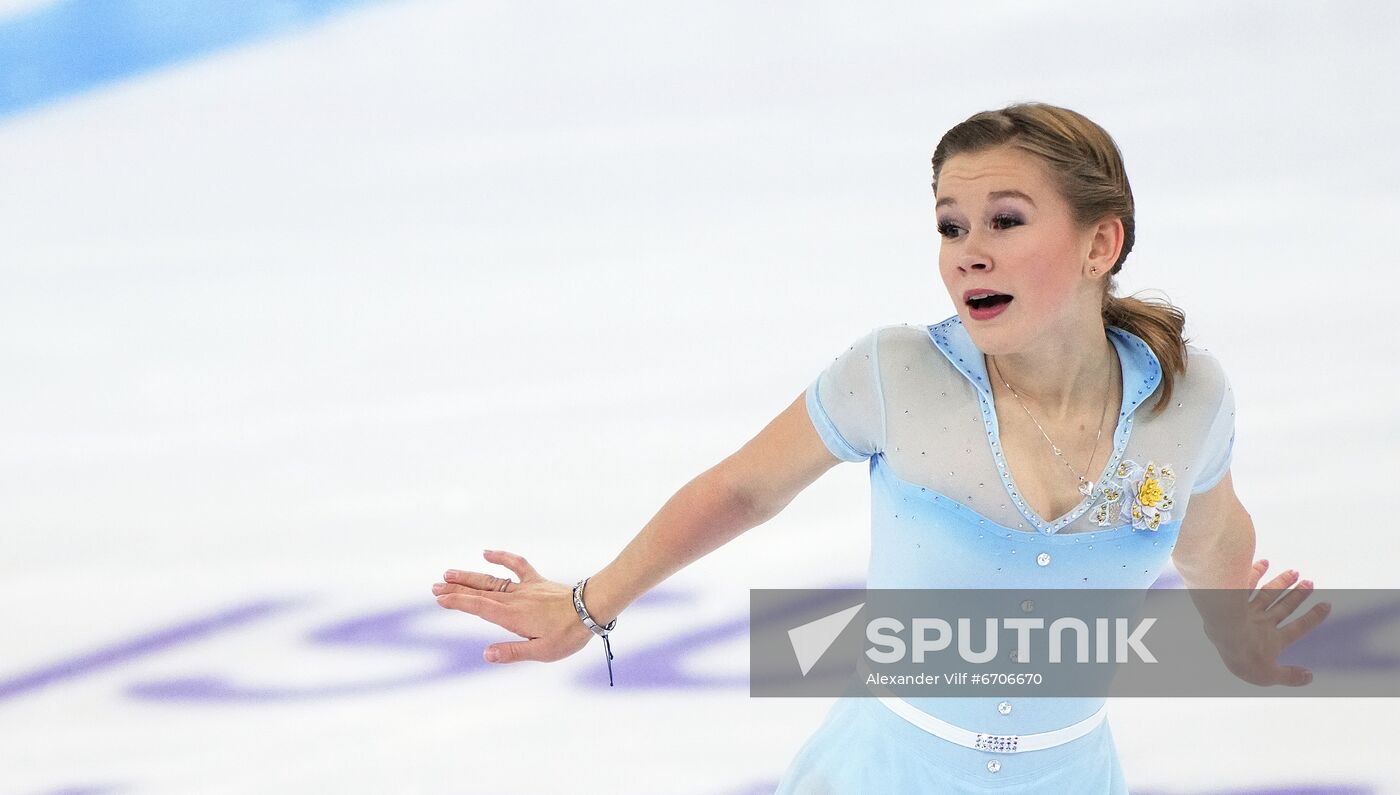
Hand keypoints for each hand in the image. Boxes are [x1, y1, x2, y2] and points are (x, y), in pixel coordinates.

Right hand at [432, 549, 593, 664]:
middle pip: (479, 592)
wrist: (592, 609)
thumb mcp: (541, 652)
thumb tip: (485, 654)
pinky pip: (517, 565)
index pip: (478, 607)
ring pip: (491, 580)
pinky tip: (487, 552)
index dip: (457, 602)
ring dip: (469, 577)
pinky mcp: (536, 581)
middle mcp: (514, 599)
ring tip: (448, 574)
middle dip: (455, 590)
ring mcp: (525, 588)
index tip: (439, 599)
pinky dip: (502, 558)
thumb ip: (512, 653)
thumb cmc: (568, 635)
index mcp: (512, 616)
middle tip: (433, 587)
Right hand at [1207, 559, 1331, 686]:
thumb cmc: (1243, 657)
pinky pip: (1247, 584)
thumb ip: (1289, 676)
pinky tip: (1264, 563)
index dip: (1313, 617)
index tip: (1328, 605)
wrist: (1222, 638)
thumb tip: (1308, 678)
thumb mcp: (1270, 675)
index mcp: (1270, 640)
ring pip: (1268, 594)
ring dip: (1282, 583)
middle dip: (1297, 595)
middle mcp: (1259, 624)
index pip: (1297, 628)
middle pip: (1283, 607)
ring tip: (1295, 572)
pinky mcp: (1234, 599)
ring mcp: (1247, 611)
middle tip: (1310, 582)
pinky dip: (1255, 573)